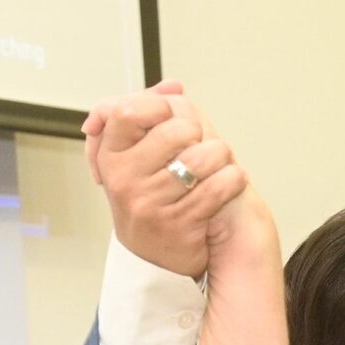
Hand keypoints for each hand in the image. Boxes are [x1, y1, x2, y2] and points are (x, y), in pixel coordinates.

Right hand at [83, 83, 251, 278]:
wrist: (152, 259)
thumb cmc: (148, 197)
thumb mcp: (135, 156)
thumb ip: (150, 113)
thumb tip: (174, 85)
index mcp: (111, 156)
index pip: (128, 111)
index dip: (157, 106)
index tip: (166, 117)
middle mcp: (125, 180)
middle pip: (176, 130)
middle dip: (197, 133)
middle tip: (194, 149)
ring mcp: (150, 204)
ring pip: (204, 156)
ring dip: (220, 157)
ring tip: (215, 167)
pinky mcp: (179, 224)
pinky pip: (220, 185)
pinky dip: (234, 179)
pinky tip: (229, 183)